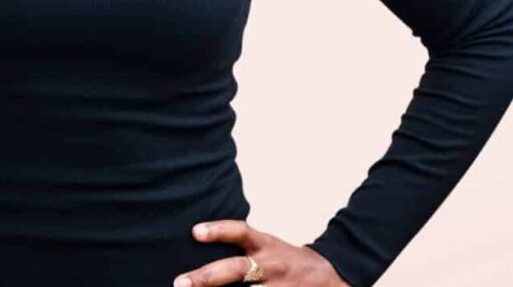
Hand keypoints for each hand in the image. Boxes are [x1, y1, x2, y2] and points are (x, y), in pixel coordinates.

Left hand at [171, 219, 351, 286]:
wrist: (332, 276)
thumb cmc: (286, 260)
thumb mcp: (268, 245)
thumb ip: (240, 245)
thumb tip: (195, 239)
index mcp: (267, 245)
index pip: (242, 232)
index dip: (219, 230)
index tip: (195, 231)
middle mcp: (271, 265)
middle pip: (237, 269)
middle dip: (207, 277)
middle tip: (180, 283)